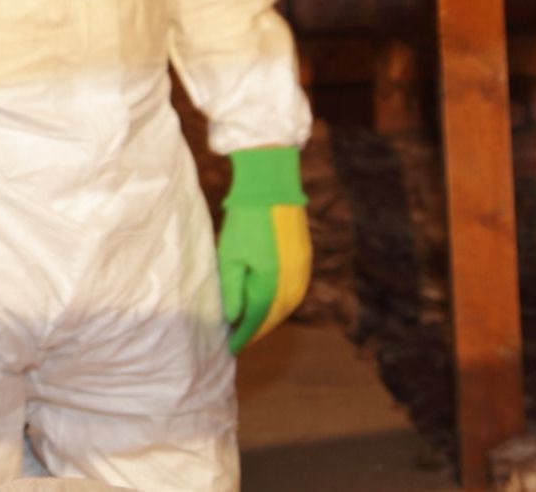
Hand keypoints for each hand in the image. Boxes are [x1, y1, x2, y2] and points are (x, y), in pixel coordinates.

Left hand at [217, 146, 310, 352]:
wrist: (272, 188)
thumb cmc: (245, 220)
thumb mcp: (230, 255)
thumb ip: (232, 290)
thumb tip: (234, 319)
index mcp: (271, 283)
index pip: (256, 320)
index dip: (243, 336)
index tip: (230, 347)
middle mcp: (291, 282)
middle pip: (273, 316)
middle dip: (256, 330)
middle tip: (239, 338)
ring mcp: (302, 271)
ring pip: (287, 306)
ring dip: (270, 318)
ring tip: (252, 323)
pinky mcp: (305, 259)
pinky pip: (294, 291)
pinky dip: (281, 302)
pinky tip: (269, 302)